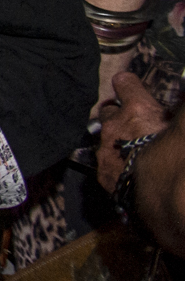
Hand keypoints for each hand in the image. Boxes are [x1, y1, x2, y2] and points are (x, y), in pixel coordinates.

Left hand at [98, 71, 171, 189]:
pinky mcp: (103, 172)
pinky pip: (104, 161)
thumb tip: (179, 103)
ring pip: (103, 136)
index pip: (124, 82)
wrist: (170, 197)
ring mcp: (105, 149)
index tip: (131, 87)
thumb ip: (172, 115)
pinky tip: (127, 169)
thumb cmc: (178, 157)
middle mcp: (115, 125)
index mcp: (137, 109)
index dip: (129, 85)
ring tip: (131, 149)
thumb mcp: (176, 127)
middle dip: (119, 115)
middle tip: (134, 124)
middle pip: (109, 110)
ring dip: (115, 139)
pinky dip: (114, 162)